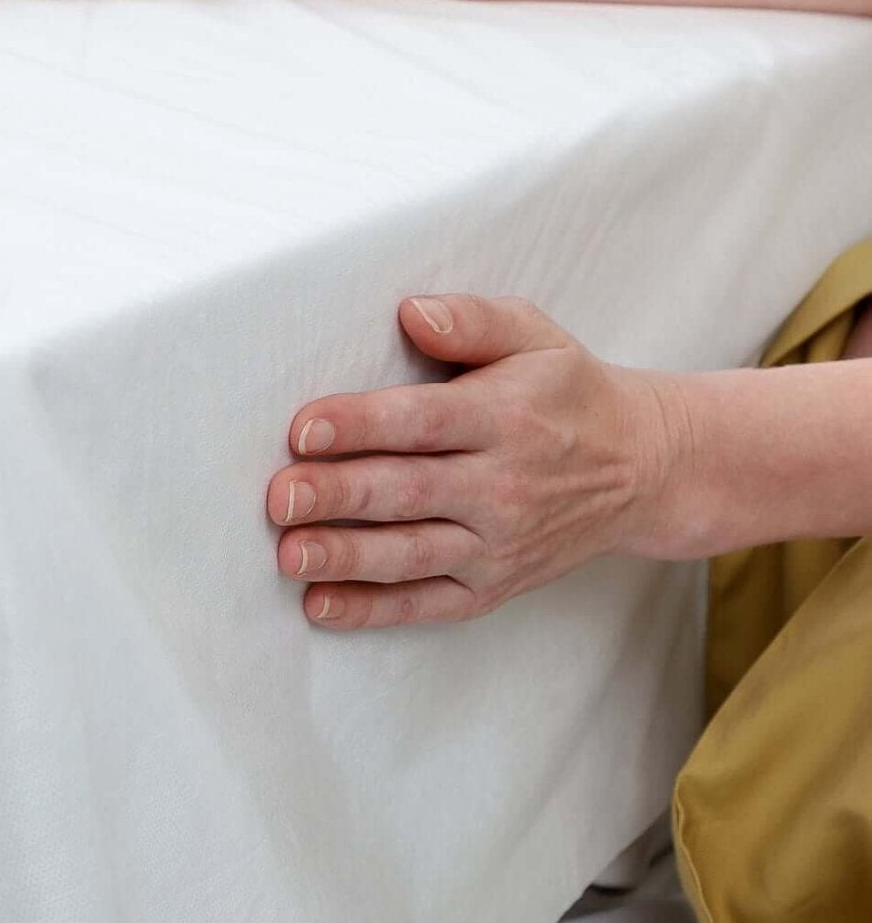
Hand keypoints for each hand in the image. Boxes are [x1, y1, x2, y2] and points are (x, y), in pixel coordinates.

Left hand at [267, 294, 688, 629]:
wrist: (642, 470)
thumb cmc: (569, 395)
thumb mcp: (536, 336)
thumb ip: (473, 320)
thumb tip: (413, 312)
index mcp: (505, 416)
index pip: (423, 422)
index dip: (361, 425)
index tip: (304, 429)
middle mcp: (502, 485)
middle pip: (408, 492)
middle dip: (339, 495)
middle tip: (280, 497)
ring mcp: (498, 543)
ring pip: (411, 554)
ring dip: (346, 556)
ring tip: (290, 554)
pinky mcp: (492, 586)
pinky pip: (427, 603)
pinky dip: (373, 609)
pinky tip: (322, 604)